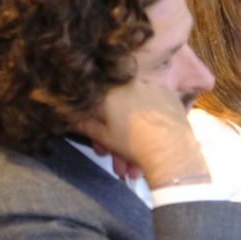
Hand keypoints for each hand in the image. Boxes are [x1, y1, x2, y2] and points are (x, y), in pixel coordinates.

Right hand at [74, 79, 205, 187]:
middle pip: (118, 104)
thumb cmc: (132, 144)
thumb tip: (71, 119)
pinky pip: (154, 101)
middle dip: (116, 128)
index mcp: (109, 93)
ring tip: (137, 155)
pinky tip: (153, 132)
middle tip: (119, 154)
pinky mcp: (169, 93)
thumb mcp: (104, 137)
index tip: (100, 140)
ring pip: (136, 105)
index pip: (96, 101)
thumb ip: (86, 126)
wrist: (170, 150)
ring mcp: (151, 86)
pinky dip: (151, 115)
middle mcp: (129, 84)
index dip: (96, 121)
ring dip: (134, 125)